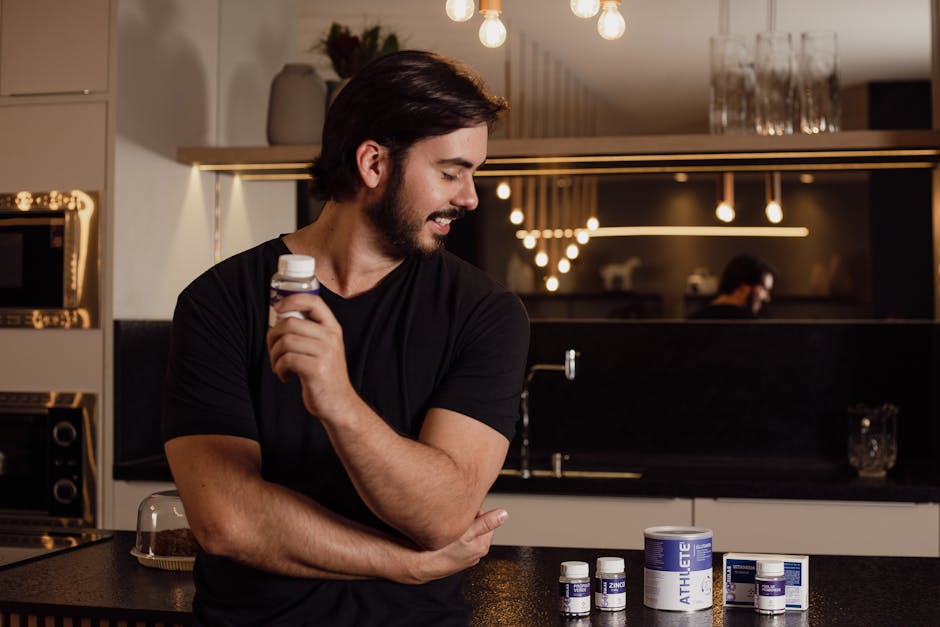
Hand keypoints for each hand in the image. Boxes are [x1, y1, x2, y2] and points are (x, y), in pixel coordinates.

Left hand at [266, 293, 355, 419]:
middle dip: (273, 336)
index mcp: (333, 329)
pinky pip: (286, 360)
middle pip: (290, 323)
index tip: (278, 308)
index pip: (314, 301)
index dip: (292, 300)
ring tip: (279, 366)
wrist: (339, 403)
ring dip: (274, 356)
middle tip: (273, 350)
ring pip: (285, 342)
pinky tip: (285, 376)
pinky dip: (279, 369)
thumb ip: (309, 332)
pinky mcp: (317, 368)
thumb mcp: (325, 348)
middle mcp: (331, 337)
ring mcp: (325, 353)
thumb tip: (281, 318)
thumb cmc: (325, 376)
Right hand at [399, 508, 507, 584]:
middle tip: (453, 519)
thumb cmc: (441, 552)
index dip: (473, 511)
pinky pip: (456, 540)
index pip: (484, 517)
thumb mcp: (466, 533)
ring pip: (464, 532)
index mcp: (482, 546)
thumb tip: (504, 514)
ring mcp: (464, 556)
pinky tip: (442, 535)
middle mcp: (475, 553)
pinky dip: (451, 536)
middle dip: (466, 519)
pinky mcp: (453, 557)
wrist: (419, 566)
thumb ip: (486, 523)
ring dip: (457, 527)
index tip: (462, 511)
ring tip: (447, 527)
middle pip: (475, 524)